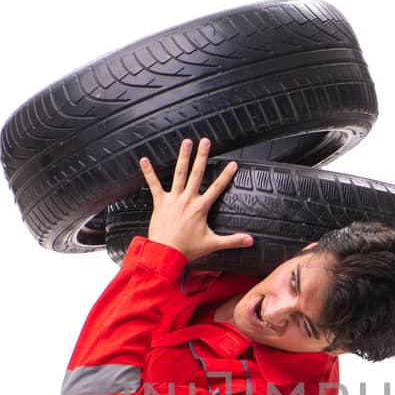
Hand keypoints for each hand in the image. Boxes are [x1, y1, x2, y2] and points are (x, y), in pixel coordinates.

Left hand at [138, 138, 254, 261]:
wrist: (165, 253)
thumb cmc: (187, 249)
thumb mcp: (212, 244)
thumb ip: (232, 240)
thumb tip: (250, 240)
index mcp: (200, 207)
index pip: (217, 188)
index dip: (226, 175)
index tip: (232, 164)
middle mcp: (187, 199)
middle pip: (197, 173)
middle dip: (202, 156)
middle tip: (206, 141)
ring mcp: (173, 199)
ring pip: (179, 173)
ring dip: (183, 157)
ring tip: (186, 142)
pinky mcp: (160, 202)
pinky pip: (153, 184)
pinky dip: (148, 172)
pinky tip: (144, 160)